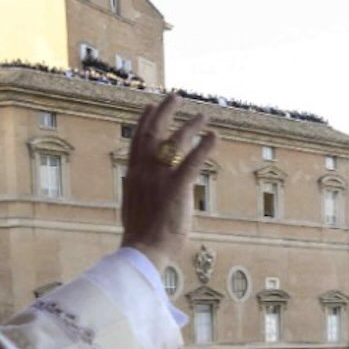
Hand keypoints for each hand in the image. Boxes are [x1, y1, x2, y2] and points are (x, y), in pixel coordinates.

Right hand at [120, 94, 218, 270]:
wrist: (142, 251)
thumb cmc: (141, 238)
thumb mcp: (135, 208)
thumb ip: (140, 194)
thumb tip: (142, 193)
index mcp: (133, 175)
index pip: (137, 140)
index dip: (144, 121)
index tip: (150, 107)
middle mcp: (144, 171)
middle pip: (153, 131)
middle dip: (164, 111)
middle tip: (175, 97)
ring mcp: (159, 178)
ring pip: (176, 141)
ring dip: (190, 125)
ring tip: (204, 116)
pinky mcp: (176, 187)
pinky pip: (193, 161)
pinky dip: (205, 147)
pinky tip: (215, 136)